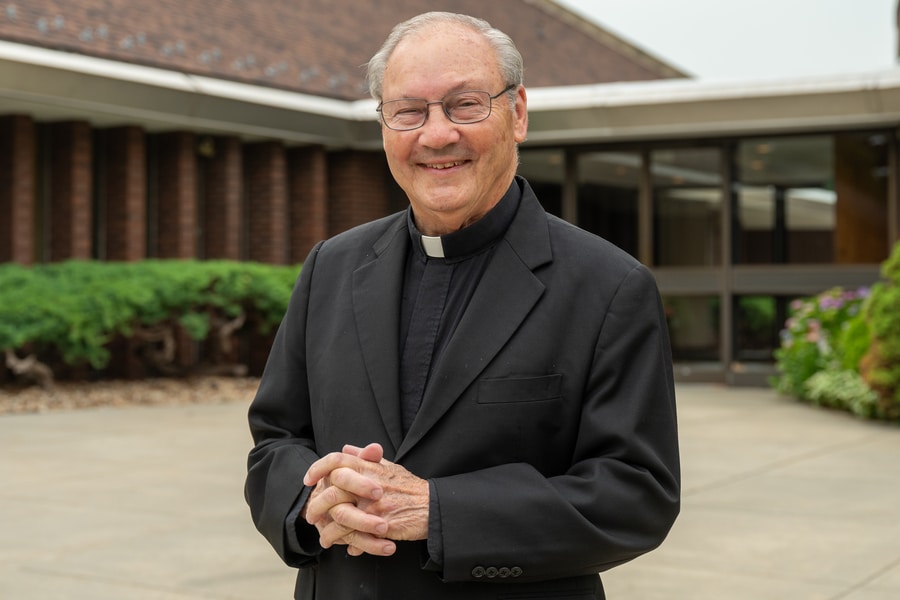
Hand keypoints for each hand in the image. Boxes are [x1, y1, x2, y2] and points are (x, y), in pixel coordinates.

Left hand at [303, 443, 429, 556]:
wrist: (432, 506)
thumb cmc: (411, 488)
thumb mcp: (390, 466)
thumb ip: (366, 458)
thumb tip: (346, 449)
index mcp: (370, 467)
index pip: (337, 460)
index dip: (319, 467)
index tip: (308, 479)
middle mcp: (369, 483)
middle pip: (332, 489)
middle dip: (317, 504)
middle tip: (311, 515)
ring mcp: (374, 504)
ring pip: (339, 515)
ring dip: (328, 530)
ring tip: (323, 537)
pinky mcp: (381, 524)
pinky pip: (355, 535)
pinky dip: (345, 542)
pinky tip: (343, 546)